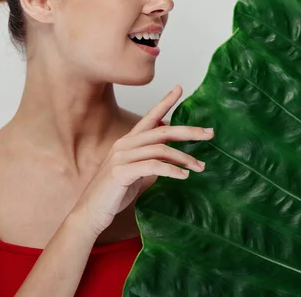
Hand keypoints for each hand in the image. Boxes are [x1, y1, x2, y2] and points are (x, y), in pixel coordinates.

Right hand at [73, 85, 212, 237]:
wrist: (91, 213)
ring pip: (161, 149)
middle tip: (209, 133)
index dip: (165, 102)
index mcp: (128, 141)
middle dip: (188, 131)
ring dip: (184, 157)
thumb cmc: (114, 194)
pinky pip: (153, 166)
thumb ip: (150, 159)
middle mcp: (125, 144)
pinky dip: (172, 170)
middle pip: (162, 131)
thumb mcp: (136, 172)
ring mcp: (121, 156)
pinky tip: (183, 176)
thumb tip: (170, 152)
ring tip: (199, 166)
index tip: (180, 88)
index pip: (150, 117)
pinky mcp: (121, 171)